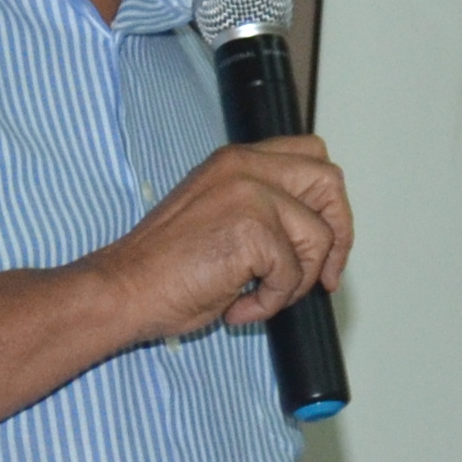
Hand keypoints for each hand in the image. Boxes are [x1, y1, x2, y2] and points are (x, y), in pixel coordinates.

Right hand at [99, 135, 348, 341]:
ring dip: (295, 283)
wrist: (125, 288)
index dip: (327, 201)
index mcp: (236, 160)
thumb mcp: (216, 214)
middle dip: (337, 235)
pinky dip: (270, 304)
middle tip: (322, 276)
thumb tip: (309, 230)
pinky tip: (238, 306)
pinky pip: (292, 275)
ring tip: (257, 297)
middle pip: (329, 183)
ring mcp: (250, 196)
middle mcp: (245, 167)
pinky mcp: (253, 232)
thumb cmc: (162, 266)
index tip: (323, 242)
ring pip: (317, 239)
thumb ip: (259, 206)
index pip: (311, 155)